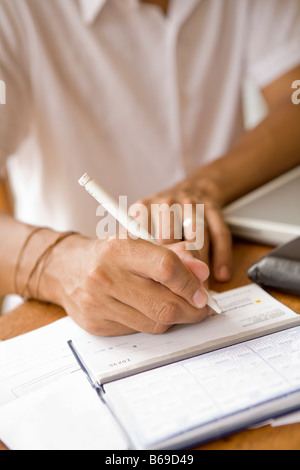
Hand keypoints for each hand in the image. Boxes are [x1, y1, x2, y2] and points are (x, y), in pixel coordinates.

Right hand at [41, 234, 210, 335]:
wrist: (65, 268)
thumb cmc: (108, 254)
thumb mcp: (139, 243)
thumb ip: (174, 255)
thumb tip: (202, 274)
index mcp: (119, 249)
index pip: (166, 268)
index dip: (191, 283)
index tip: (203, 291)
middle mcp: (105, 277)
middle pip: (164, 304)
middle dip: (192, 310)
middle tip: (201, 306)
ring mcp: (98, 304)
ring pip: (155, 323)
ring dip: (175, 319)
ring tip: (179, 307)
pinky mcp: (96, 325)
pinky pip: (139, 331)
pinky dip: (153, 323)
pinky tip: (152, 311)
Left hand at [130, 177, 232, 283]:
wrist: (193, 189)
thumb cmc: (163, 219)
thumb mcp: (144, 229)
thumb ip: (144, 253)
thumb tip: (151, 290)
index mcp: (142, 210)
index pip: (142, 240)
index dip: (150, 268)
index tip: (157, 289)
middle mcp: (165, 203)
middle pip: (168, 240)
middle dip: (174, 270)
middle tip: (180, 293)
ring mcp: (189, 203)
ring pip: (195, 238)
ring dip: (199, 266)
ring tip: (200, 288)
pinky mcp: (212, 206)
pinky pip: (219, 233)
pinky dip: (221, 256)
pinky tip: (221, 275)